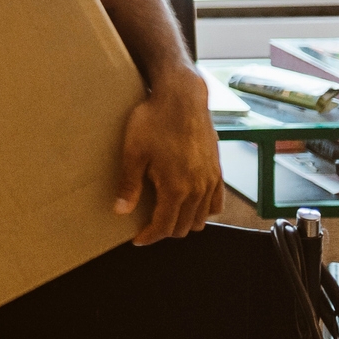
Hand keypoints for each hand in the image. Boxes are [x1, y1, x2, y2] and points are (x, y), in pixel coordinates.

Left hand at [114, 66, 223, 245]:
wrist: (182, 99)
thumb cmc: (154, 122)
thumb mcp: (133, 152)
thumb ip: (128, 184)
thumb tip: (120, 211)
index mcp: (176, 188)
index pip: (164, 226)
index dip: (149, 237)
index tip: (137, 238)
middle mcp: (198, 189)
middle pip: (184, 227)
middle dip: (164, 231)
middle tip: (147, 225)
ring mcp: (211, 180)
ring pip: (202, 218)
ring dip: (184, 222)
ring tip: (166, 214)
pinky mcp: (218, 171)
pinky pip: (217, 202)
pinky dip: (204, 210)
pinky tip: (190, 204)